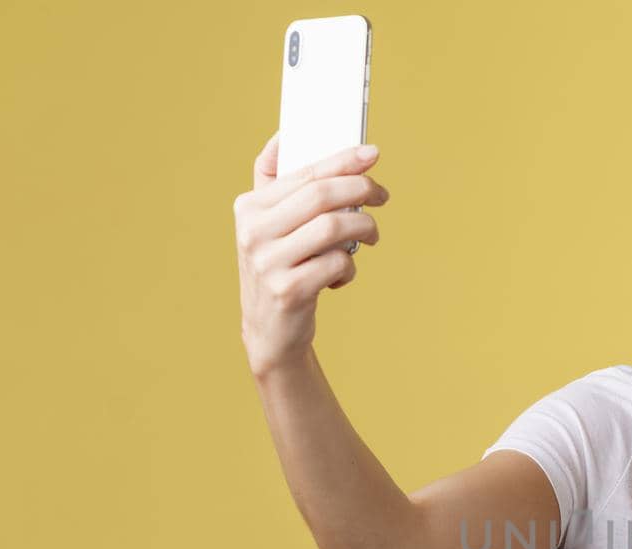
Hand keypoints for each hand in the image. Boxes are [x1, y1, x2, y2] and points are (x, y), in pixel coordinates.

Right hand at [233, 132, 389, 376]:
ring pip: (332, 228)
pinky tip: (341, 274)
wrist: (269, 331)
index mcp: (249, 207)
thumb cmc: (278, 267)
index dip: (342, 160)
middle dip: (360, 189)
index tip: (372, 153)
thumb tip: (285, 135)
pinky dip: (350, 266)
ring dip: (363, 228)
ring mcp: (268, 263)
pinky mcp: (288, 291)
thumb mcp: (266, 225)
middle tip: (382, 195)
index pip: (303, 173)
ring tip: (371, 237)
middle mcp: (254, 232)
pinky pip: (337, 264)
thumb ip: (272, 181)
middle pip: (320, 195)